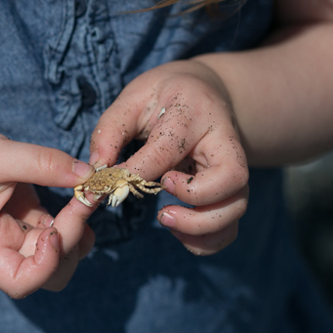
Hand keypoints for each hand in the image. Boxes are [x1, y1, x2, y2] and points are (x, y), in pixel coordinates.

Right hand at [0, 120, 96, 297]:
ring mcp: (15, 237)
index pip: (17, 281)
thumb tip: (88, 174)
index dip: (44, 266)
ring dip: (78, 236)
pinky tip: (79, 194)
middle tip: (83, 199)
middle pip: (47, 276)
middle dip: (71, 243)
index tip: (53, 230)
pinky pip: (59, 235)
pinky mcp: (26, 222)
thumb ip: (41, 163)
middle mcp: (1, 248)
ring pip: (58, 260)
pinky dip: (75, 220)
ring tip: (85, 198)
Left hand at [89, 60, 248, 254]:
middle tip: (160, 202)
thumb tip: (97, 170)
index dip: (139, 172)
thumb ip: (111, 130)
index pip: (169, 148)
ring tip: (165, 219)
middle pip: (230, 179)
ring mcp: (233, 169)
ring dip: (200, 227)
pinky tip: (178, 232)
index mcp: (192, 113)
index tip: (114, 180)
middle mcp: (224, 142)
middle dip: (194, 200)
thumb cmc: (164, 95)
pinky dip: (206, 241)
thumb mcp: (133, 98)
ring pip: (235, 208)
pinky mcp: (231, 191)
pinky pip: (229, 226)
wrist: (207, 92)